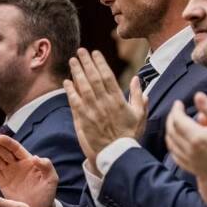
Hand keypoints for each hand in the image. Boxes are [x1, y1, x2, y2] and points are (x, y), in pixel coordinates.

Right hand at [0, 134, 57, 206]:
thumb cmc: (47, 193)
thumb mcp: (51, 179)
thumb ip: (46, 167)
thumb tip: (35, 157)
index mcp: (29, 161)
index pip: (16, 149)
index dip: (8, 143)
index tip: (0, 138)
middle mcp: (17, 164)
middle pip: (4, 151)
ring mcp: (9, 172)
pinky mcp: (2, 181)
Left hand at [64, 48, 146, 168]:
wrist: (116, 155)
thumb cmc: (129, 136)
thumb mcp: (139, 115)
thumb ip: (139, 96)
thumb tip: (137, 79)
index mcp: (118, 100)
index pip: (107, 76)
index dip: (100, 63)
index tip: (95, 52)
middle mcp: (104, 103)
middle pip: (93, 78)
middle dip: (86, 63)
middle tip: (80, 51)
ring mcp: (92, 111)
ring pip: (82, 87)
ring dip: (76, 72)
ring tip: (72, 61)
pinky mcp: (83, 120)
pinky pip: (74, 102)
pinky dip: (70, 91)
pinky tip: (66, 82)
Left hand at [166, 93, 206, 187]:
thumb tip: (197, 96)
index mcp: (196, 137)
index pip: (178, 120)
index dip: (176, 110)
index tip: (178, 103)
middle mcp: (189, 150)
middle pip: (171, 131)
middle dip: (171, 119)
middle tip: (176, 111)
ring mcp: (190, 161)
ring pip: (171, 145)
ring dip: (170, 132)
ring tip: (174, 124)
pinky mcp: (194, 169)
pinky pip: (176, 157)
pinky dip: (173, 147)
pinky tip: (177, 144)